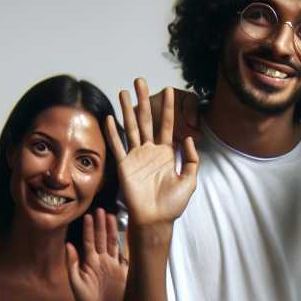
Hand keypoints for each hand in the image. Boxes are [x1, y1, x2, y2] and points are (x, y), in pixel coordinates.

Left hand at [66, 208, 126, 300]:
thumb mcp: (76, 283)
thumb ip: (72, 264)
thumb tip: (68, 245)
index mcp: (89, 263)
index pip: (89, 241)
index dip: (89, 229)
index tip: (88, 215)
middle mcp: (102, 262)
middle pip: (102, 239)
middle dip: (101, 224)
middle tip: (100, 209)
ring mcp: (114, 265)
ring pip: (113, 243)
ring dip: (112, 230)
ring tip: (110, 216)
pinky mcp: (124, 271)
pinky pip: (125, 254)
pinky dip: (126, 243)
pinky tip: (126, 232)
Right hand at [108, 78, 200, 228]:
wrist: (156, 220)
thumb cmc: (173, 204)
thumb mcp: (190, 180)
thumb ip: (192, 159)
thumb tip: (187, 138)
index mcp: (166, 153)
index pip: (167, 124)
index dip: (168, 107)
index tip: (168, 89)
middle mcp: (150, 151)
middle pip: (146, 120)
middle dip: (143, 100)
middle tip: (139, 80)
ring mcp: (136, 157)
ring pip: (131, 128)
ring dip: (126, 109)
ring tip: (122, 91)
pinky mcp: (124, 166)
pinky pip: (118, 146)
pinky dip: (113, 133)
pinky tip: (109, 118)